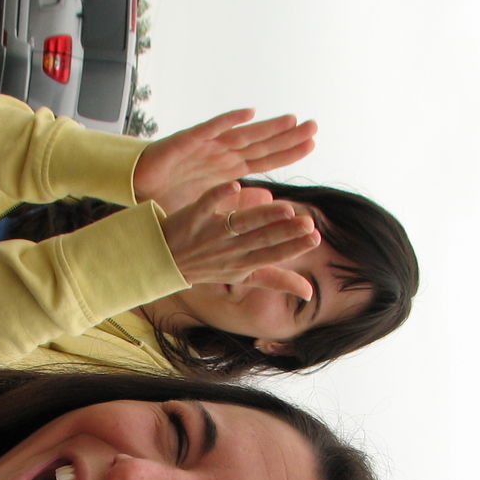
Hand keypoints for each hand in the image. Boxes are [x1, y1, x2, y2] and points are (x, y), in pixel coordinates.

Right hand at [134, 109, 316, 214]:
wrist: (138, 188)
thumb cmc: (171, 193)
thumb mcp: (213, 205)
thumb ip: (240, 203)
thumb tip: (268, 199)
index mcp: (228, 168)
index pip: (264, 159)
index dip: (287, 152)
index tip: (312, 144)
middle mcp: (221, 153)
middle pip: (260, 144)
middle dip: (286, 135)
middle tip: (314, 126)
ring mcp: (206, 146)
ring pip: (242, 134)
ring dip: (266, 127)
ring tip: (291, 119)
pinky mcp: (187, 141)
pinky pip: (210, 128)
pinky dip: (228, 121)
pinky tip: (248, 113)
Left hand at [160, 183, 319, 298]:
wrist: (163, 260)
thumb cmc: (209, 267)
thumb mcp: (244, 277)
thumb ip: (276, 280)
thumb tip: (309, 293)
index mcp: (243, 264)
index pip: (272, 255)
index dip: (293, 248)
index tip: (315, 238)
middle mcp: (229, 250)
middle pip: (260, 239)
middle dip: (285, 232)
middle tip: (308, 223)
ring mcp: (211, 234)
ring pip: (240, 224)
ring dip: (262, 216)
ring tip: (285, 208)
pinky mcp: (193, 218)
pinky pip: (207, 206)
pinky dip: (219, 197)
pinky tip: (235, 187)